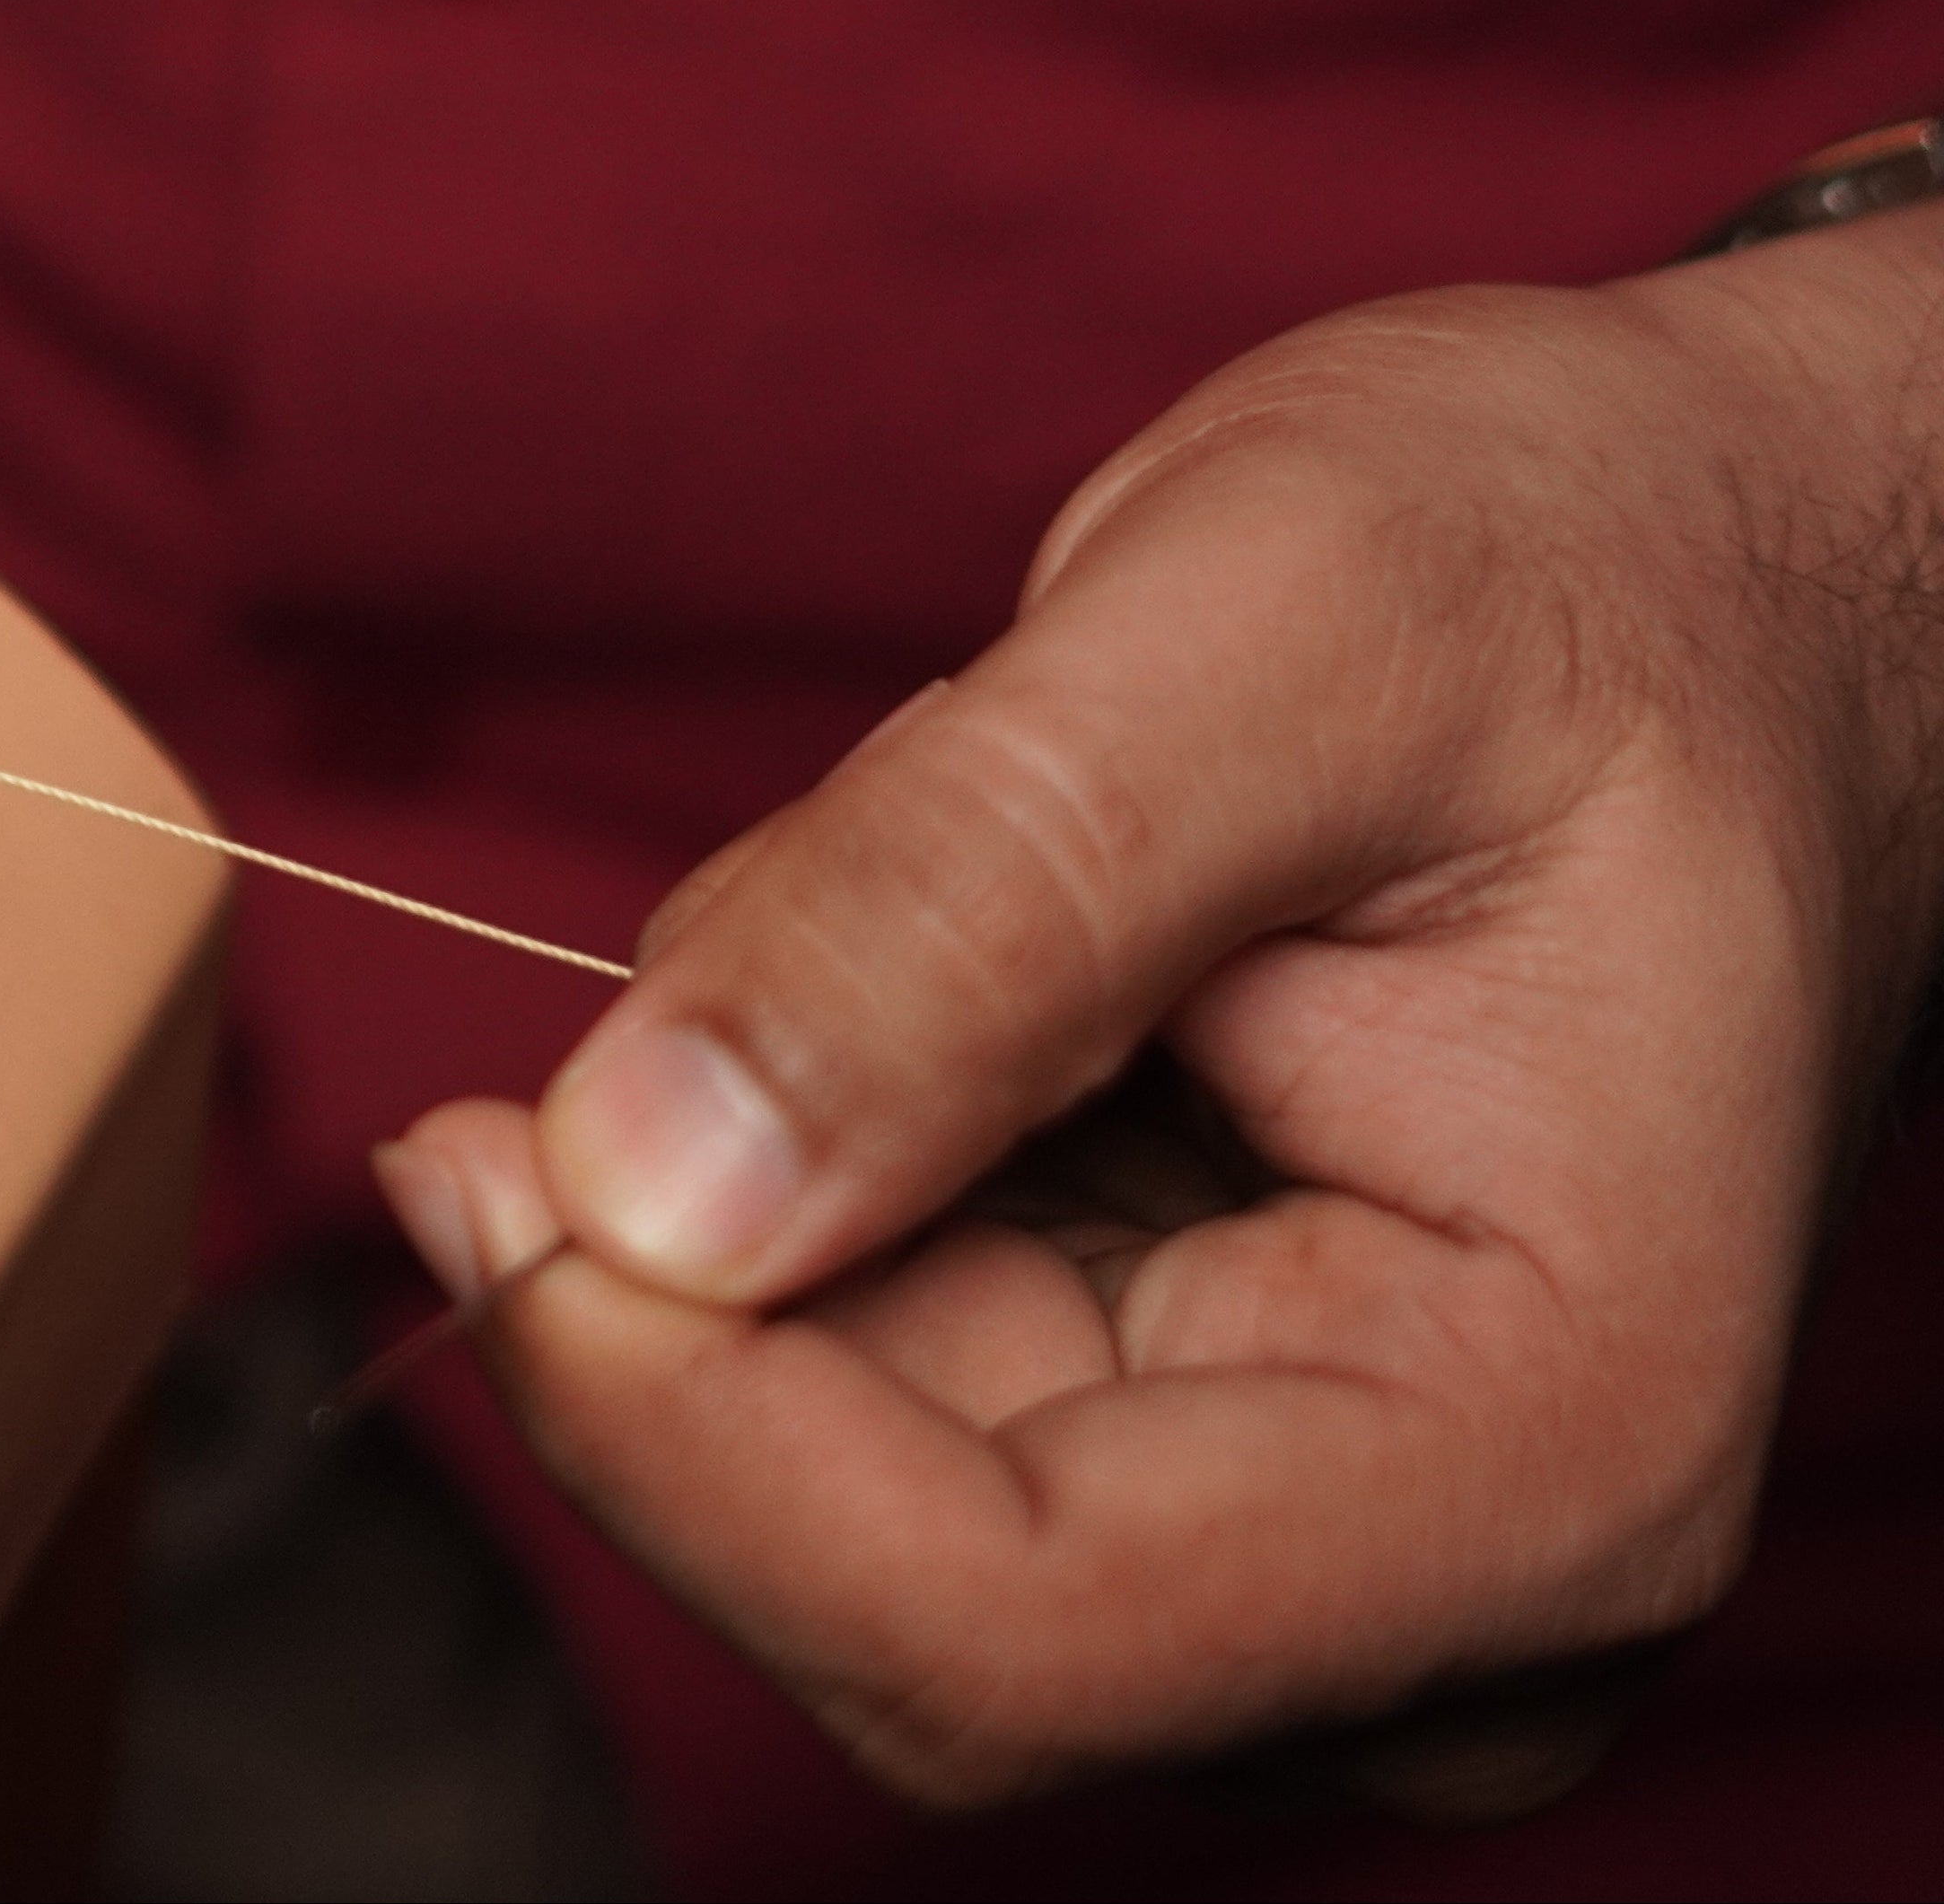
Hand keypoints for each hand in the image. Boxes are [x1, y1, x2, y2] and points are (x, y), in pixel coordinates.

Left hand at [377, 211, 1943, 1810]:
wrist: (1715, 567)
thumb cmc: (1586, 571)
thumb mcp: (1285, 619)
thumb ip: (961, 902)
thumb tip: (643, 1177)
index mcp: (1545, 1455)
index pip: (994, 1630)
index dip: (675, 1436)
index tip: (481, 1156)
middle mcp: (1433, 1595)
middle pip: (870, 1598)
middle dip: (686, 1299)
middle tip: (686, 964)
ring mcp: (1288, 1552)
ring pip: (816, 1491)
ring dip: (749, 1202)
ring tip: (932, 901)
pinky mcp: (1158, 1459)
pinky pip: (837, 1390)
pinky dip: (786, 1177)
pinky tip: (930, 980)